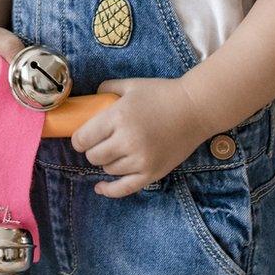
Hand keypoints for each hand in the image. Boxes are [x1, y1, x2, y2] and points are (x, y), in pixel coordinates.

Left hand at [71, 77, 210, 197]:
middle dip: (92, 149)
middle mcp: (127, 141)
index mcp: (118, 117)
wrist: (196, 109)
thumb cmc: (162, 94)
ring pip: (108, 170)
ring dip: (107, 162)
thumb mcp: (131, 85)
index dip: (79, 139)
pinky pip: (124, 188)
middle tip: (101, 142)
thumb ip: (106, 89)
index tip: (82, 137)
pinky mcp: (152, 173)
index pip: (83, 139)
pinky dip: (109, 190)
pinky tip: (100, 187)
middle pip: (93, 156)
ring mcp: (141, 160)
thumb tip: (90, 100)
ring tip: (117, 150)